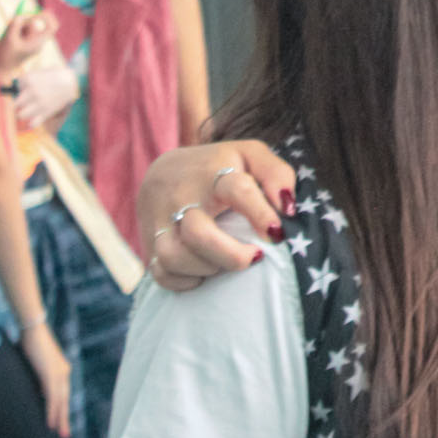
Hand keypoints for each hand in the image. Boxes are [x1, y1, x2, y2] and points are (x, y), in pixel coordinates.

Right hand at [0, 12, 56, 79]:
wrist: (0, 68)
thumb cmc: (5, 56)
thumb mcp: (8, 39)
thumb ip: (14, 26)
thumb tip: (20, 16)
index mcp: (38, 43)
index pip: (52, 27)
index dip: (47, 17)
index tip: (38, 11)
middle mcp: (36, 42)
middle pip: (34, 25)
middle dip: (23, 22)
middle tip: (12, 23)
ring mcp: (29, 41)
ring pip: (25, 26)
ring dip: (16, 26)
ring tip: (6, 35)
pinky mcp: (22, 41)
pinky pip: (20, 30)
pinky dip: (13, 29)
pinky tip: (6, 38)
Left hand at [14, 65, 79, 127]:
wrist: (74, 82)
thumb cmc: (58, 75)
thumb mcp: (43, 70)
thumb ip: (31, 76)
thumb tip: (20, 86)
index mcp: (29, 79)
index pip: (17, 87)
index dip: (23, 87)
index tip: (29, 87)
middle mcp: (32, 92)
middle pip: (16, 103)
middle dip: (21, 103)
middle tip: (27, 102)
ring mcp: (39, 103)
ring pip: (22, 115)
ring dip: (25, 113)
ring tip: (30, 111)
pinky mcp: (46, 112)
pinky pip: (33, 123)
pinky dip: (33, 123)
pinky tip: (34, 120)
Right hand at [20, 322, 72, 437]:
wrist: (33, 329)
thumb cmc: (30, 342)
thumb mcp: (34, 363)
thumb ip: (35, 375)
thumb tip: (30, 386)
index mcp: (61, 370)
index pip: (63, 394)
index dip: (62, 409)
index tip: (60, 423)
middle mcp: (64, 373)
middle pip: (65, 401)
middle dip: (64, 419)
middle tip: (64, 435)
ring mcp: (59, 374)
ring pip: (61, 402)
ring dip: (59, 419)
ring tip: (58, 433)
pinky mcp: (51, 375)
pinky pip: (53, 398)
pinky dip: (52, 411)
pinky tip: (51, 422)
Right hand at [140, 140, 295, 291]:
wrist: (163, 172)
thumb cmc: (219, 168)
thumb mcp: (251, 156)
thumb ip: (276, 174)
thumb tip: (288, 209)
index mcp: (213, 173)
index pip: (236, 190)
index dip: (259, 213)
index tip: (276, 233)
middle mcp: (182, 197)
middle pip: (198, 233)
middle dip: (231, 255)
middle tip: (254, 257)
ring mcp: (161, 222)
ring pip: (173, 256)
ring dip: (206, 268)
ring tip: (225, 262)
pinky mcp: (149, 246)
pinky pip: (161, 274)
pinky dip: (185, 281)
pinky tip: (204, 271)